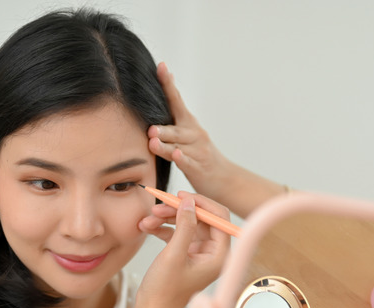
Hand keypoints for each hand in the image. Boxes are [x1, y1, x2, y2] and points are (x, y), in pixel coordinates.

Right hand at [136, 191, 229, 307]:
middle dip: (179, 211)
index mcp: (219, 256)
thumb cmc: (164, 292)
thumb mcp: (174, 255)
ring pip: (187, 224)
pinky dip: (163, 228)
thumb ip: (184, 226)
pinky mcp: (186, 254)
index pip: (219, 219)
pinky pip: (178, 233)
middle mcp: (212, 253)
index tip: (182, 196)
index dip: (201, 204)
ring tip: (148, 220)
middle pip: (201, 219)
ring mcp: (199, 253)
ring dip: (167, 219)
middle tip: (159, 205)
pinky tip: (147, 228)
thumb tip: (189, 203)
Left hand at [147, 63, 232, 201]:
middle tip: (150, 127)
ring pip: (179, 146)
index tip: (161, 66)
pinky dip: (182, 158)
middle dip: (164, 127)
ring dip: (166, 144)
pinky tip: (176, 155)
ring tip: (153, 141)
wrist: (223, 176)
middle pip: (176, 128)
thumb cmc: (198, 152)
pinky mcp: (198, 167)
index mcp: (188, 123)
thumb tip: (164, 84)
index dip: (168, 84)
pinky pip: (188, 162)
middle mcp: (194, 133)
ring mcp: (198, 150)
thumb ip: (173, 114)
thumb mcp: (186, 132)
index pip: (176, 100)